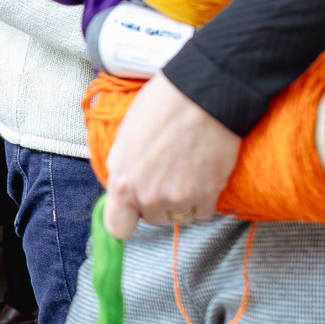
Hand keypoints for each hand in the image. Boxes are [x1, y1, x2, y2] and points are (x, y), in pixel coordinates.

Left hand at [102, 73, 240, 239]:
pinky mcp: (207, 195)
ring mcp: (178, 198)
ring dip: (183, 202)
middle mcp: (147, 196)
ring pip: (179, 217)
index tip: (134, 211)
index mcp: (121, 182)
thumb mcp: (125, 138)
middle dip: (158, 204)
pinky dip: (205, 200)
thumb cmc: (161, 107)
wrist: (201, 96)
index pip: (117, 227)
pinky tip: (202, 177)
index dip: (127, 219)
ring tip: (186, 173)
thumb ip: (123, 170)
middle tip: (166, 176)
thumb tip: (125, 187)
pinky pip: (204, 214)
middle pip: (152, 220)